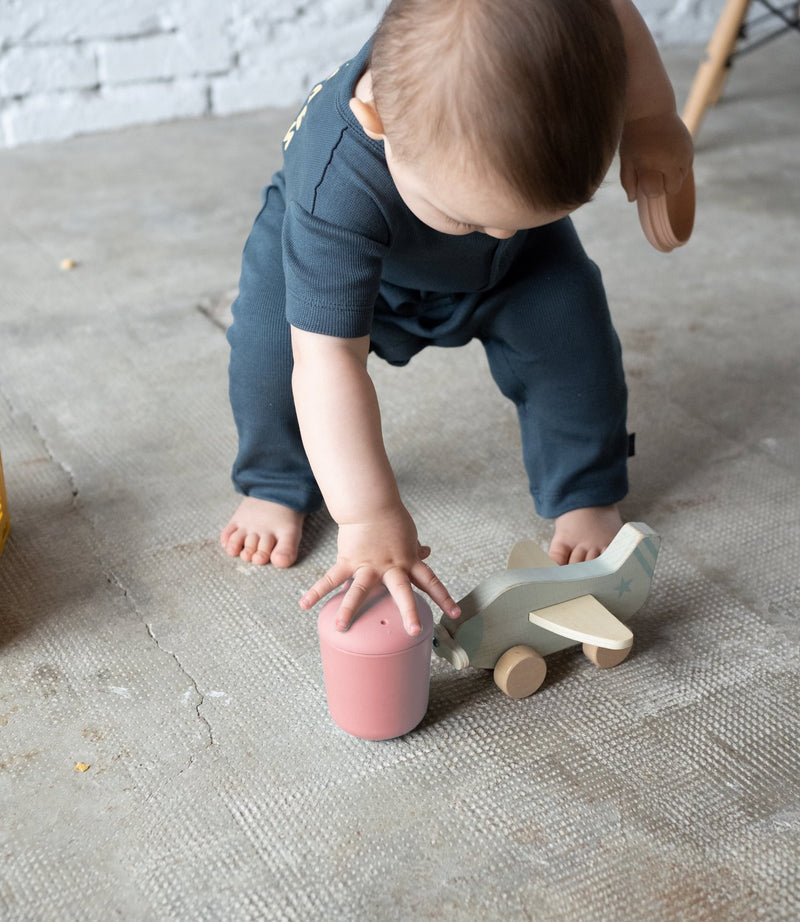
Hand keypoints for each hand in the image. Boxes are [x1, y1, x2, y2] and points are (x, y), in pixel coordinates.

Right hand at [299, 505, 460, 634]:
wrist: (370, 504)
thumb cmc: (391, 520)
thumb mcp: (408, 536)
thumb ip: (415, 549)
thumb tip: (427, 551)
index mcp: (408, 562)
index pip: (430, 581)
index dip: (444, 597)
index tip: (455, 614)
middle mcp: (390, 567)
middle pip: (402, 590)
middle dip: (409, 611)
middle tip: (415, 630)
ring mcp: (368, 565)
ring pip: (360, 589)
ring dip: (350, 608)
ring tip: (341, 626)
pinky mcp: (348, 561)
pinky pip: (331, 578)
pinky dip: (317, 591)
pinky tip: (304, 604)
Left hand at [619, 111, 693, 201]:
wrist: (650, 109)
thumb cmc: (634, 137)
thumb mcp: (626, 159)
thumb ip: (628, 181)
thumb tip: (633, 200)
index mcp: (650, 163)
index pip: (655, 192)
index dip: (648, 189)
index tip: (643, 180)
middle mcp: (670, 159)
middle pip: (672, 189)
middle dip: (662, 185)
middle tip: (653, 172)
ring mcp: (683, 153)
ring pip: (681, 180)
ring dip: (671, 177)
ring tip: (660, 163)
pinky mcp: (690, 149)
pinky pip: (686, 169)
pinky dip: (678, 167)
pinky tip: (668, 156)